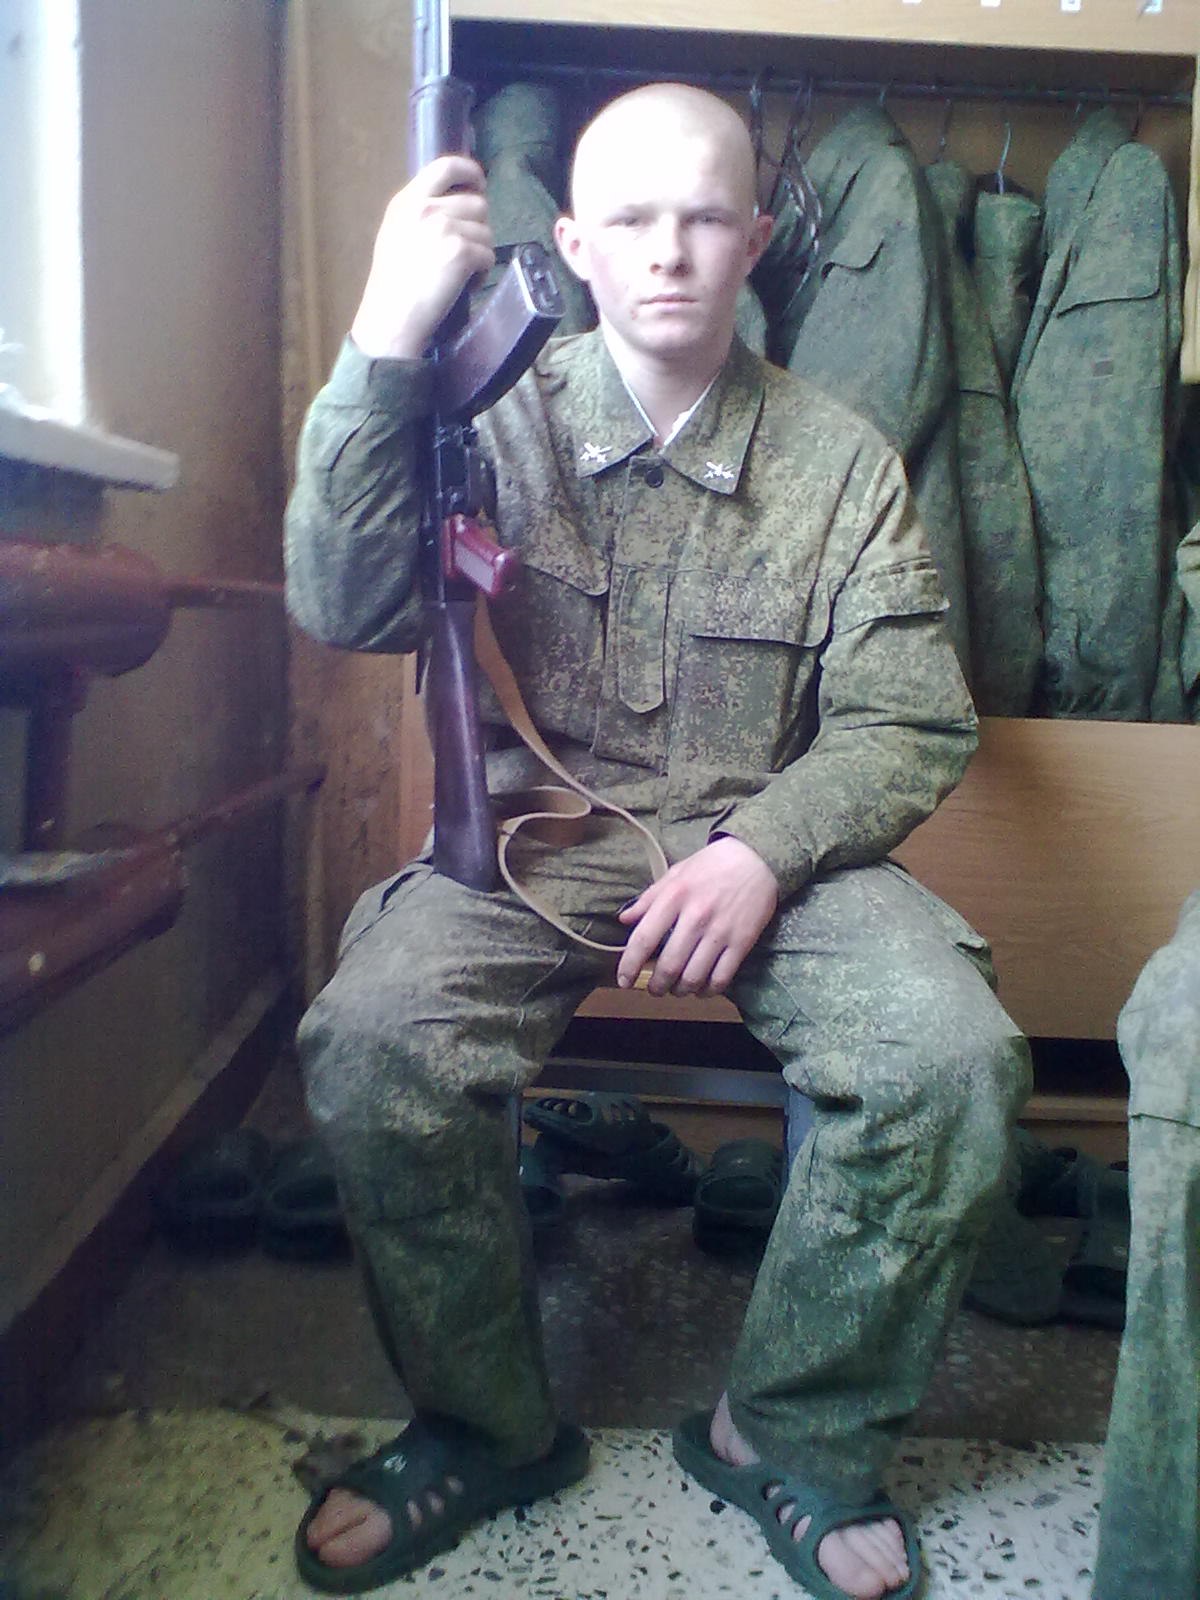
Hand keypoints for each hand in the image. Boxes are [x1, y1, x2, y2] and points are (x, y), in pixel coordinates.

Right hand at [350, 156, 495, 359]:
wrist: (391, 317)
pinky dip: (481, 273)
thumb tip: (453, 202)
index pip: (446, 166)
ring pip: (486, 231)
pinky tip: (464, 284)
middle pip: (477, 203)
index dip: (470, 172)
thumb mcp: (395, 233)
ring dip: (479, 252)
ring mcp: (444, 228)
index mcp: (408, 200)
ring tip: (459, 272)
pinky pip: (487, 255)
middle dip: (478, 227)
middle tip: (465, 249)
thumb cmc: (392, 284)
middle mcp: (426, 208)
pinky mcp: (460, 252)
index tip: (479, 185)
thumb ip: (420, 211)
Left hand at [616, 836, 778, 997]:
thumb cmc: (712, 865)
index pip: (644, 939)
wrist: (756, 858)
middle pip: (669, 965)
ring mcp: (721, 931)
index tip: (624, 980)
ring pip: (694, 977)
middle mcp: (696, 916)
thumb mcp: (676, 873)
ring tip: (676, 989)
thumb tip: (624, 919)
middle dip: (657, 985)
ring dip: (680, 991)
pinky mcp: (742, 942)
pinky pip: (722, 977)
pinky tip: (702, 989)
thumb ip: (649, 898)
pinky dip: (708, 990)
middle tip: (654, 989)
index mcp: (675, 896)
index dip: (630, 965)